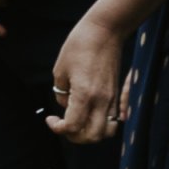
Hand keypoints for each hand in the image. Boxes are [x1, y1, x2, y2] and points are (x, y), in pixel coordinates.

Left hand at [48, 15, 126, 141]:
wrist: (105, 31)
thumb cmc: (80, 45)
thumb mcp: (60, 70)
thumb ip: (62, 93)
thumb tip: (66, 105)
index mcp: (85, 94)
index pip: (73, 127)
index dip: (58, 128)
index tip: (50, 119)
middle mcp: (102, 100)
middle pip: (92, 136)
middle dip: (75, 137)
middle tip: (63, 125)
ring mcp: (112, 98)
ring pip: (107, 132)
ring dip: (90, 133)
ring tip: (78, 122)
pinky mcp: (117, 94)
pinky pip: (113, 119)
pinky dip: (101, 124)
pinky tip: (88, 114)